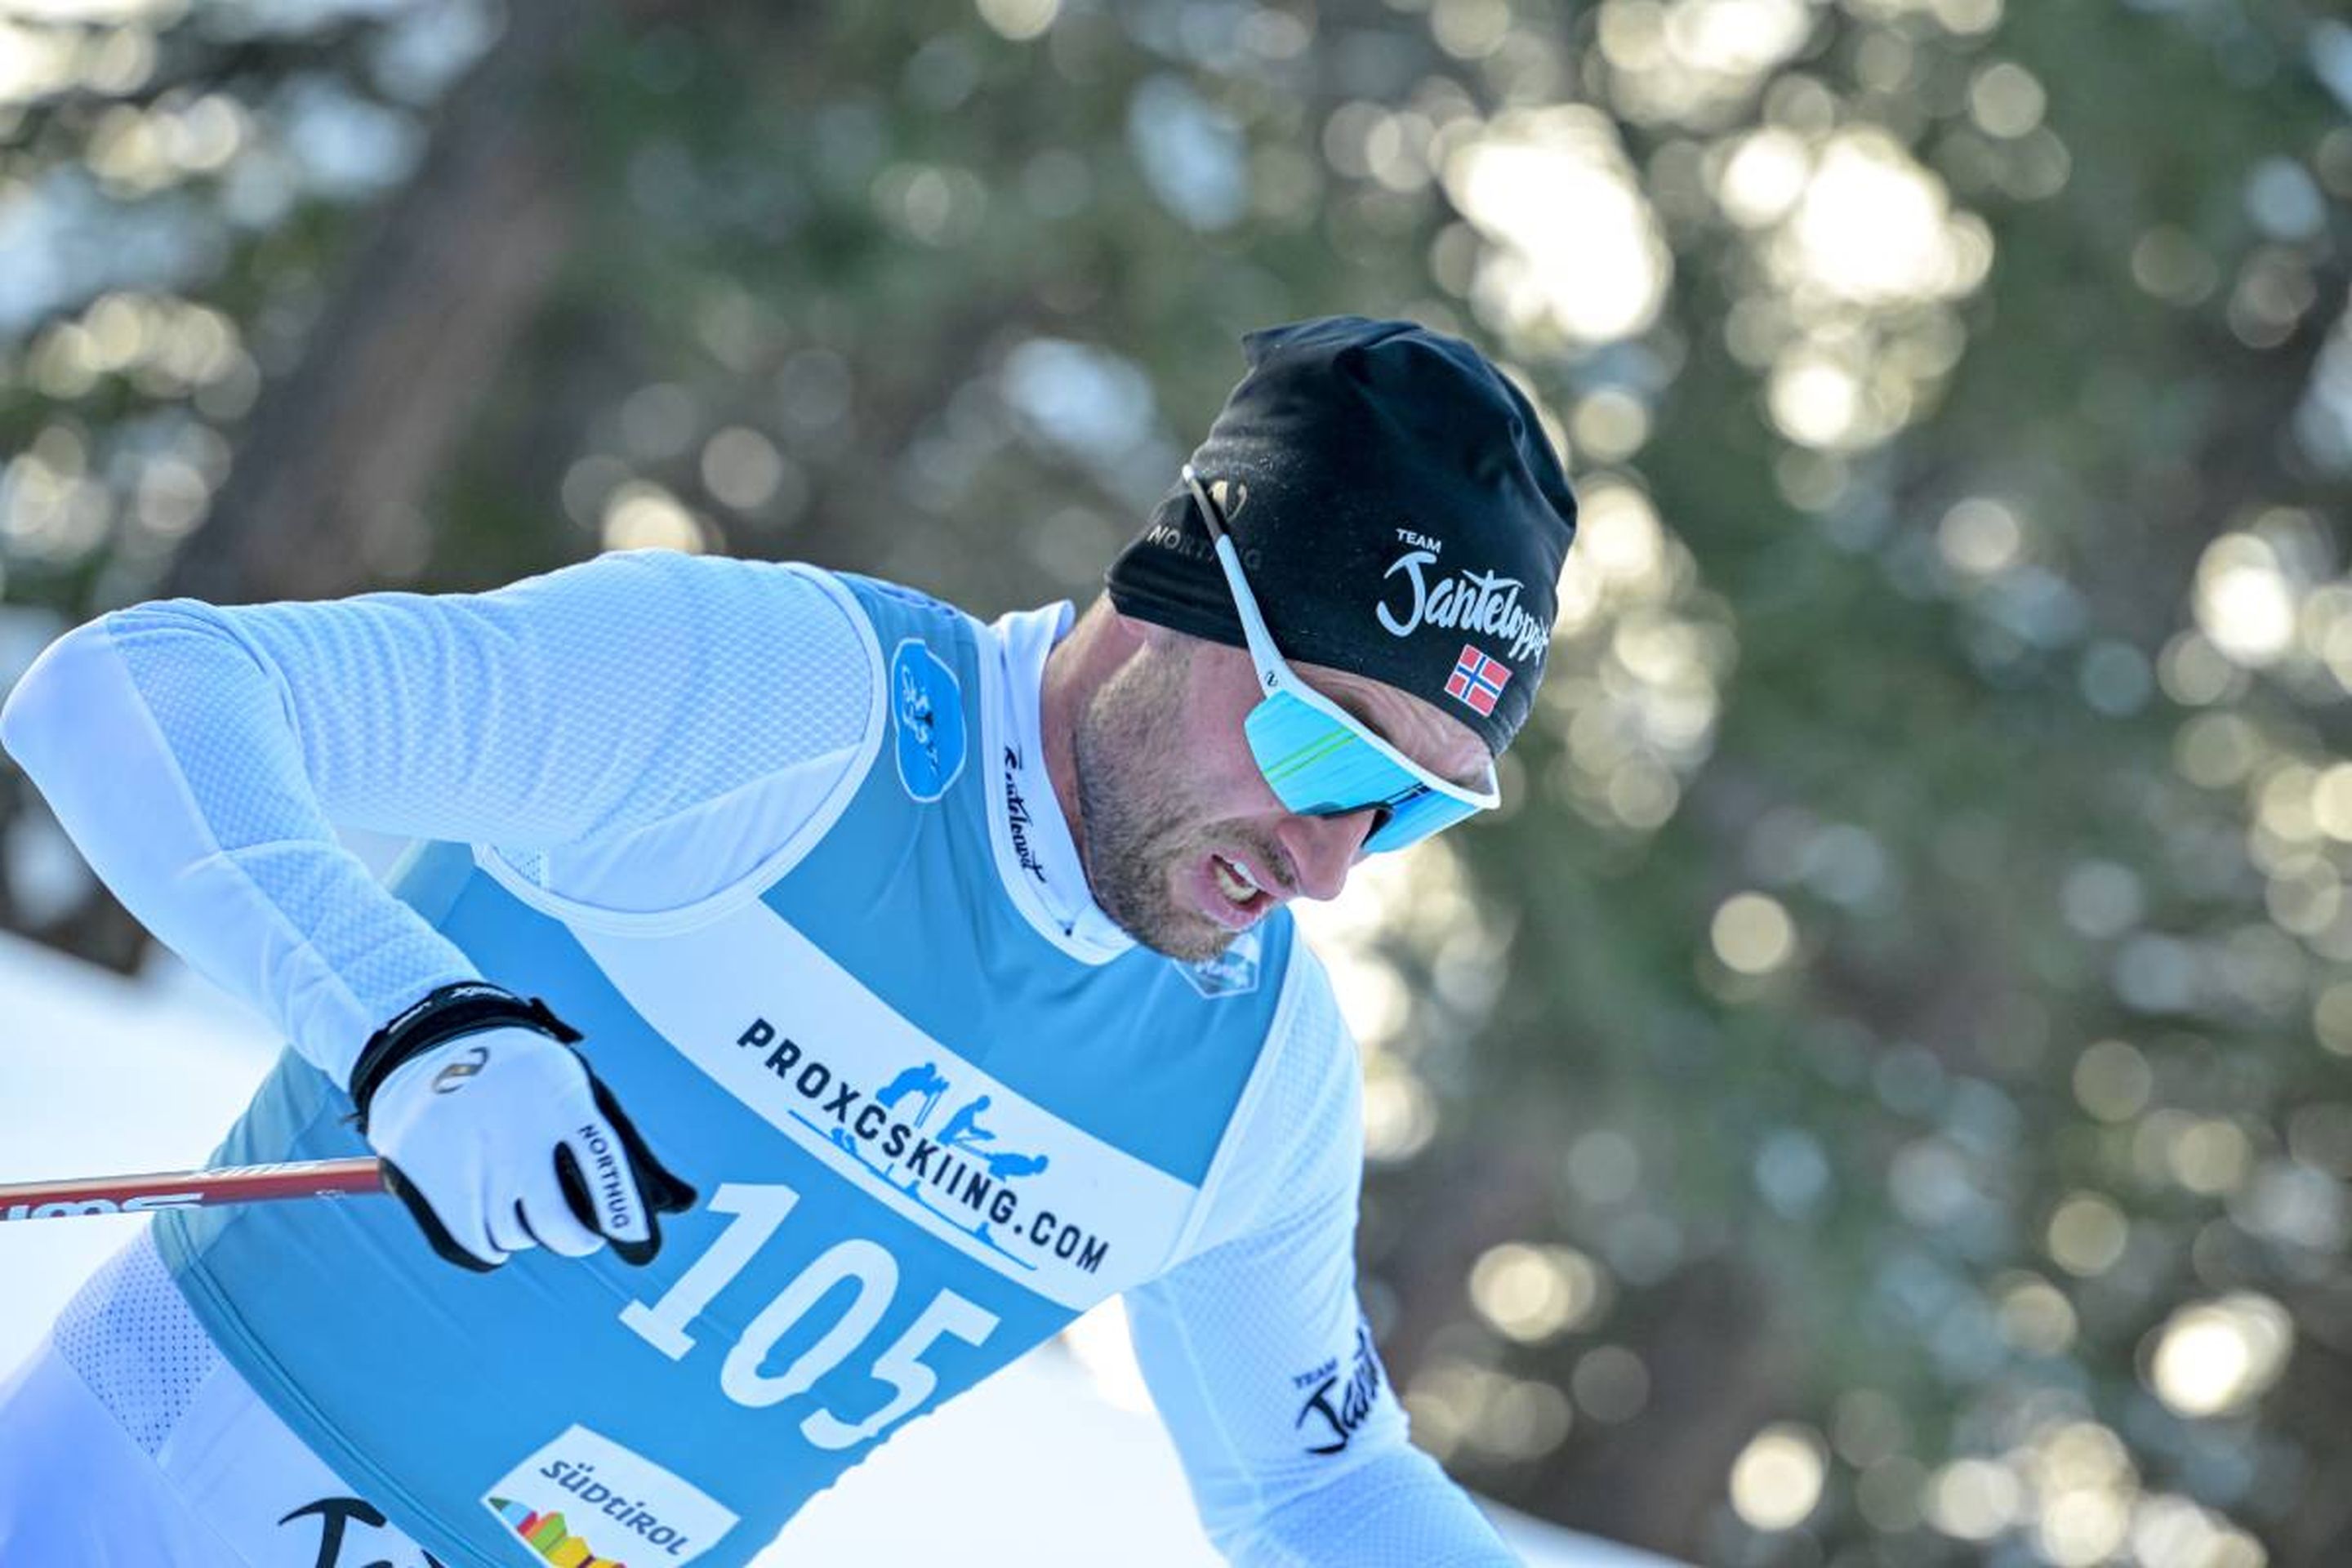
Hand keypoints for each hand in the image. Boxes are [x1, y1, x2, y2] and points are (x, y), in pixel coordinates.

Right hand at [359, 1024, 695, 1271]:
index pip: (605, 1168)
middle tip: (578, 1235)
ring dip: (526, 1233)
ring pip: (516, 1238)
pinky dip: (491, 1246)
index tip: (637, 1243)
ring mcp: (473, 1161)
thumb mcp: (571, 1084)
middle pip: (559, 1226)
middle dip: (576, 1238)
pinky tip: (496, 1227)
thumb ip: (614, 1140)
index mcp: (564, 1100)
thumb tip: (679, 1203)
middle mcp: (519, 1135)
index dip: (624, 1213)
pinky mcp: (432, 1180)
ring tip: (524, 1207)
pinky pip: (477, 1247)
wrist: (432, 1040)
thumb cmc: (523, 1075)